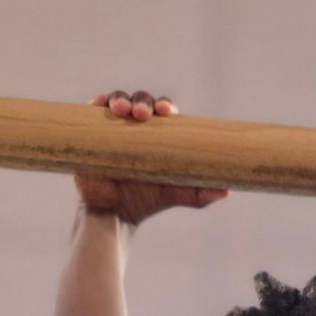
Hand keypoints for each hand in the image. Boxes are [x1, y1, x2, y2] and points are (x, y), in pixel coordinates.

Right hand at [76, 91, 227, 225]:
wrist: (114, 216)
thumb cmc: (145, 202)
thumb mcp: (174, 194)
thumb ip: (198, 193)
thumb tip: (225, 191)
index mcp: (155, 134)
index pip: (162, 111)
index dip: (165, 106)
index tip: (167, 113)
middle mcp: (133, 126)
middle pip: (141, 101)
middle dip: (143, 101)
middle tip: (142, 114)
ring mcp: (111, 127)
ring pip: (118, 101)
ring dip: (121, 99)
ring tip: (122, 110)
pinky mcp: (90, 134)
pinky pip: (92, 111)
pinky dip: (96, 103)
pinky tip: (99, 103)